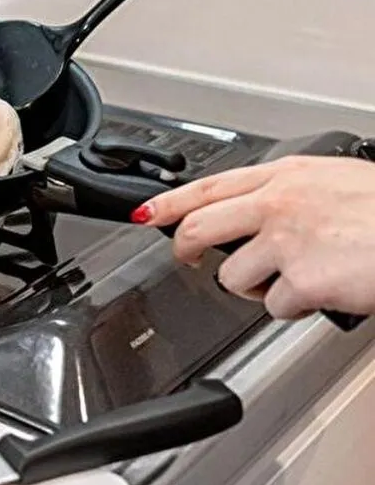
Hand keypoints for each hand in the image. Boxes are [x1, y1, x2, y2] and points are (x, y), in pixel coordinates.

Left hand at [136, 156, 374, 318]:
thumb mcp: (336, 183)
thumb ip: (291, 194)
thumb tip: (258, 212)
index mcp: (287, 176)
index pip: (209, 186)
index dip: (169, 201)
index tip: (147, 213)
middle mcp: (278, 204)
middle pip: (200, 228)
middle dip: (185, 250)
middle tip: (188, 260)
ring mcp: (286, 242)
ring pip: (234, 277)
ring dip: (258, 287)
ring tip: (295, 280)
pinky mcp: (300, 281)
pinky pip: (275, 307)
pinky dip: (295, 308)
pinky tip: (321, 294)